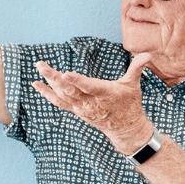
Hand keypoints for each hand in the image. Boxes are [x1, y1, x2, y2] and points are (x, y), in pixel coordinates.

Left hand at [34, 51, 156, 152]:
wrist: (125, 128)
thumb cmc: (129, 104)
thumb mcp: (133, 85)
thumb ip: (136, 68)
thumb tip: (147, 55)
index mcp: (105, 94)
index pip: (89, 87)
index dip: (77, 80)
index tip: (65, 73)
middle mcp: (90, 102)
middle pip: (69, 89)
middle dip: (54, 77)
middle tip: (42, 65)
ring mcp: (81, 108)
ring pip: (62, 94)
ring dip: (49, 81)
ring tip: (39, 67)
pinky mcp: (76, 110)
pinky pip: (59, 102)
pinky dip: (47, 93)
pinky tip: (37, 84)